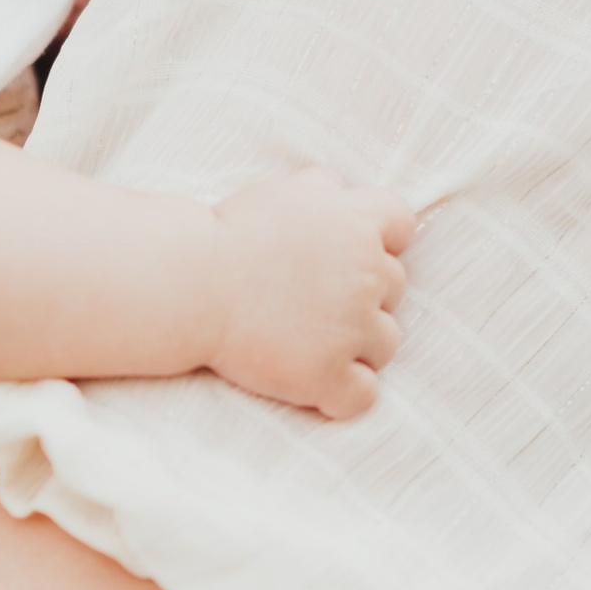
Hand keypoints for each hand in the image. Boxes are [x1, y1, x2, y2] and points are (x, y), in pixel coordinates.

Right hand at [205, 170, 413, 420]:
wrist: (189, 283)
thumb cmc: (227, 237)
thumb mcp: (284, 194)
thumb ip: (326, 194)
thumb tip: (345, 199)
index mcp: (356, 221)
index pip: (401, 225)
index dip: (381, 240)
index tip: (348, 253)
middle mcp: (366, 272)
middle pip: (393, 287)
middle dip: (362, 294)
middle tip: (312, 299)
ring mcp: (352, 327)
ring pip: (385, 343)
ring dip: (357, 345)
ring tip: (309, 340)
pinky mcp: (328, 374)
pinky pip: (362, 395)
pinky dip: (342, 394)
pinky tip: (315, 383)